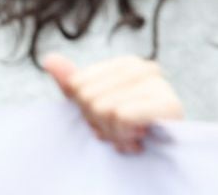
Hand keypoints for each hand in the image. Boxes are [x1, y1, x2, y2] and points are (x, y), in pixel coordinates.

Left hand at [43, 54, 183, 154]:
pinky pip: (122, 116)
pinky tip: (139, 139)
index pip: (78, 85)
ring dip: (114, 135)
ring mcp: (159, 85)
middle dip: (100, 125)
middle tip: (120, 131)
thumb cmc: (127, 131)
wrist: (163, 158)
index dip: (86, 110)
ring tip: (131, 137)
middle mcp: (144, 68)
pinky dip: (124, 135)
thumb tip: (48, 59)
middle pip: (90, 98)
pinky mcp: (169, 105)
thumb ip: (72, 83)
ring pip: (105, 108)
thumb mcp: (94, 107)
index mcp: (126, 64)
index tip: (108, 119)